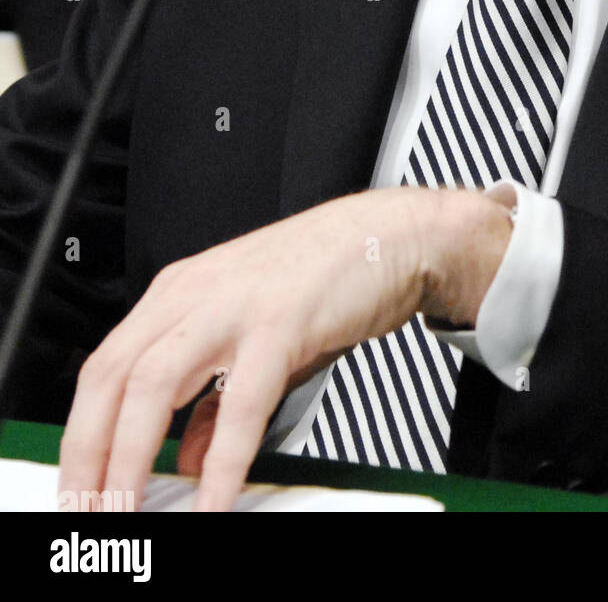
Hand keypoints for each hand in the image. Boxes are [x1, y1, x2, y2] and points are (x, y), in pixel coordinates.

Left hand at [57, 186, 511, 511]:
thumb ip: (213, 397)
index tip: (80, 487)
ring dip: (130, 458)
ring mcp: (234, 306)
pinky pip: (239, 402)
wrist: (389, 234)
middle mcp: (194, 295)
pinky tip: (215, 499)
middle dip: (88, 454)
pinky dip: (221, 460)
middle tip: (89, 511)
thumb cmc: (324, 276)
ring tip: (128, 511)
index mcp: (179, 294)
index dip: (81, 435)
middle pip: (110, 378)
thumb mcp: (253, 335)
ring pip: (152, 384)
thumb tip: (186, 456)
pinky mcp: (281, 322)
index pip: (104, 369)